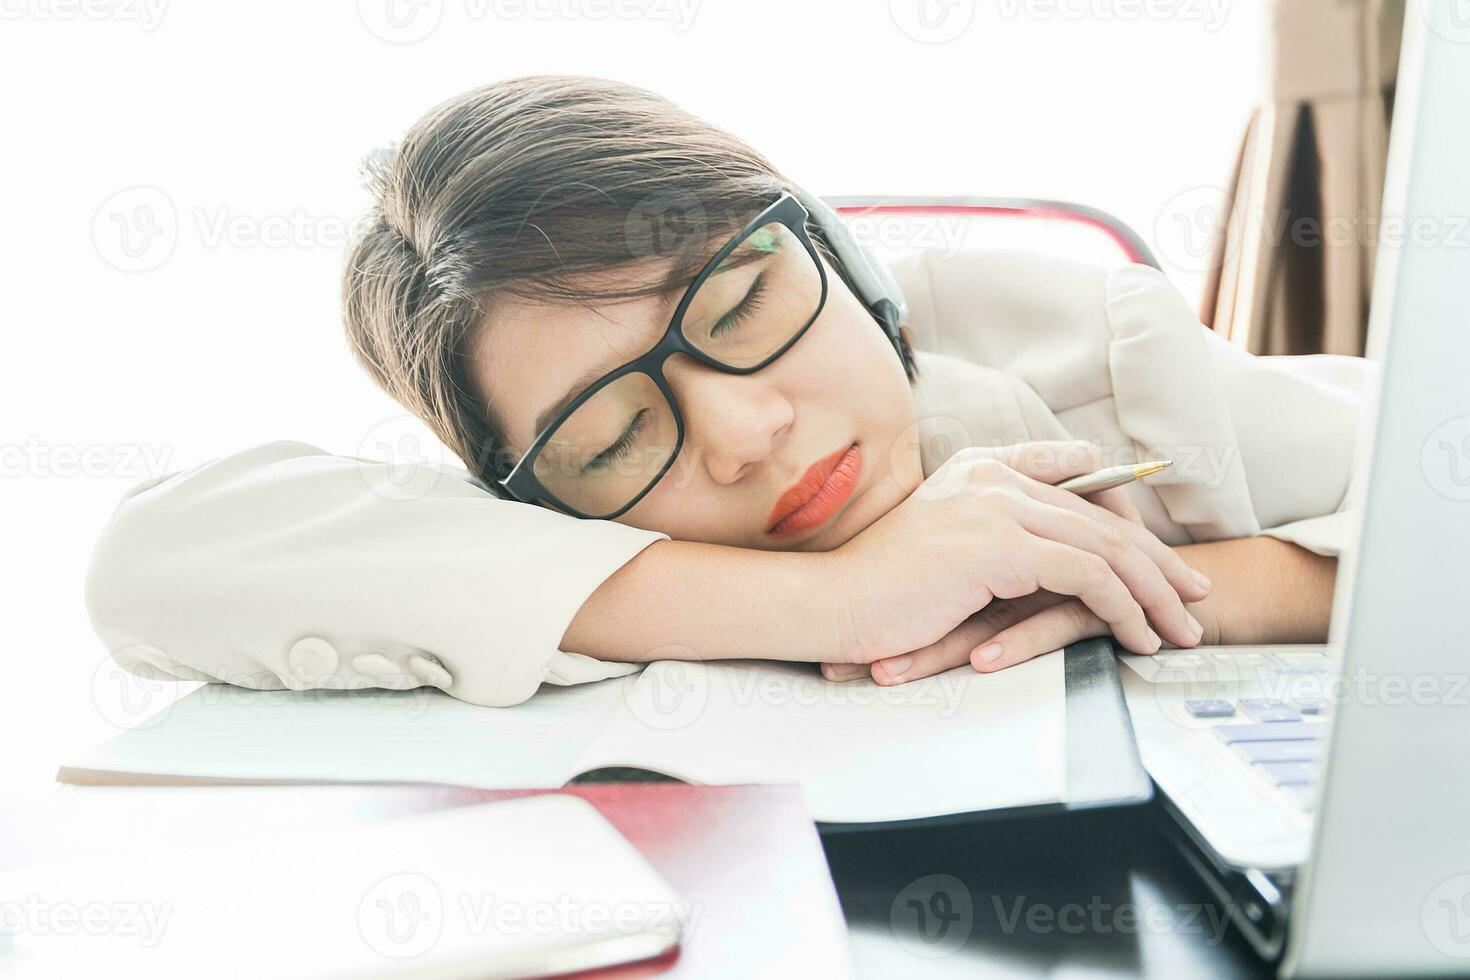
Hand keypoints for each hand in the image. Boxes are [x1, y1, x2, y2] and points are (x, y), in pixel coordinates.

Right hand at [822, 441, 1209, 666]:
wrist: (827, 601)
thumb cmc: (872, 588)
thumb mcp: (938, 547)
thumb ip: (988, 537)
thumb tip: (1036, 565)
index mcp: (979, 467)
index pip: (1077, 472)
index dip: (1125, 510)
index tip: (1156, 552)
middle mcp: (993, 475)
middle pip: (1102, 515)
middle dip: (1157, 561)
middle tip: (1194, 597)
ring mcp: (996, 505)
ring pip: (1106, 545)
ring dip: (1153, 592)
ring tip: (1181, 629)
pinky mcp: (1000, 546)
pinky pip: (1087, 575)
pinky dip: (1123, 608)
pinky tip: (1139, 635)